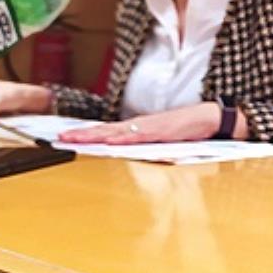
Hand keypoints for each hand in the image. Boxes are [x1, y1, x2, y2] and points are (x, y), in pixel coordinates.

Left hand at [57, 101, 247, 144]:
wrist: (212, 119)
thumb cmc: (190, 130)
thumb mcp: (164, 142)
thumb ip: (147, 147)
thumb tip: (129, 154)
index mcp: (139, 129)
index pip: (107, 132)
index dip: (87, 135)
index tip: (68, 138)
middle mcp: (140, 126)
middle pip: (105, 130)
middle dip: (82, 135)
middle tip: (60, 138)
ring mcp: (149, 127)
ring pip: (115, 132)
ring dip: (94, 135)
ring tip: (75, 139)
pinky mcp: (160, 131)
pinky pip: (137, 135)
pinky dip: (122, 137)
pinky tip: (109, 140)